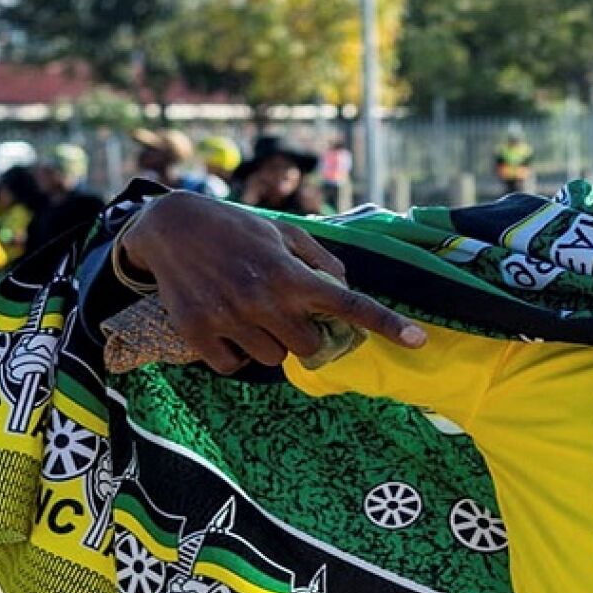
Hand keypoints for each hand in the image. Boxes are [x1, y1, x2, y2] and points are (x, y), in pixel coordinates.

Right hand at [119, 191, 424, 373]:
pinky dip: (235, 353)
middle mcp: (264, 299)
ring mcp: (229, 319)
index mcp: (291, 274)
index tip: (419, 340)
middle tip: (282, 309)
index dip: (387, 323)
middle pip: (309, 347)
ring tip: (248, 309)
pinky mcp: (197, 333)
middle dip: (303, 333)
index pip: (349, 305)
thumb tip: (344, 289)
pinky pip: (235, 366)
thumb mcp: (284, 232)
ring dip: (269, 341)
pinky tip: (226, 324)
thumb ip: (319, 261)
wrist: (172, 226)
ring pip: (273, 358)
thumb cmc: (237, 229)